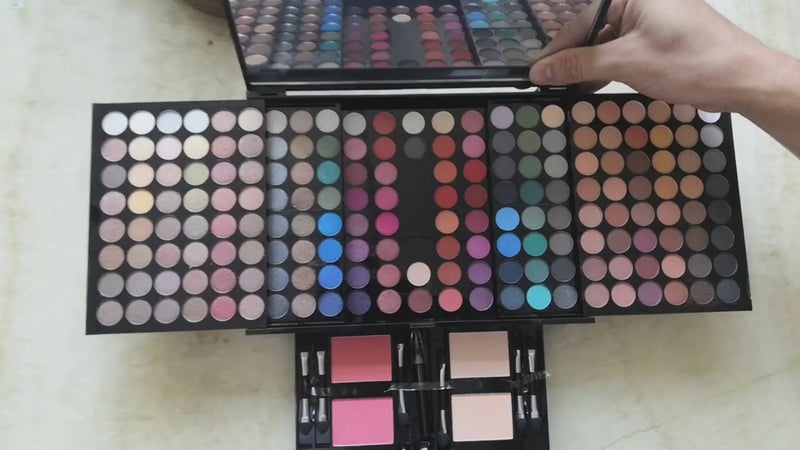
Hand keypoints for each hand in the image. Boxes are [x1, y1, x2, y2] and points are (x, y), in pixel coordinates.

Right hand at [529, 0, 768, 112]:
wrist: (746, 80)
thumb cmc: (689, 63)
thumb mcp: (627, 63)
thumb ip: (579, 64)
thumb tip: (539, 71)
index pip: (581, 22)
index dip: (555, 51)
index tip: (533, 74)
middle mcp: (643, 1)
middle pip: (594, 31)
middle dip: (572, 60)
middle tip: (547, 87)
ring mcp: (656, 19)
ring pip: (609, 44)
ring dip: (589, 68)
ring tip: (566, 92)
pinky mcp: (664, 38)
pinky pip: (626, 51)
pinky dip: (609, 70)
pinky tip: (593, 87)